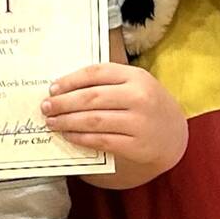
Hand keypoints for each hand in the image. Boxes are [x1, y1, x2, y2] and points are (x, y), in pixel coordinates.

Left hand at [42, 61, 186, 185]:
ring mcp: (139, 122)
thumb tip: (63, 88)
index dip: (70, 80)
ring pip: (94, 120)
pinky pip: (101, 140)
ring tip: (52, 122)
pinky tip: (69, 136)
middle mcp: (139, 97)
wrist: (174, 135)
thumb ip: (106, 82)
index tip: (52, 88)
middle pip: (91, 97)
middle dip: (63, 103)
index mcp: (136, 76)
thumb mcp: (134, 85)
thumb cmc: (146, 105)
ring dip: (68, 121)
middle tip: (46, 107)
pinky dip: (81, 138)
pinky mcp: (137, 145)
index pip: (96, 73)